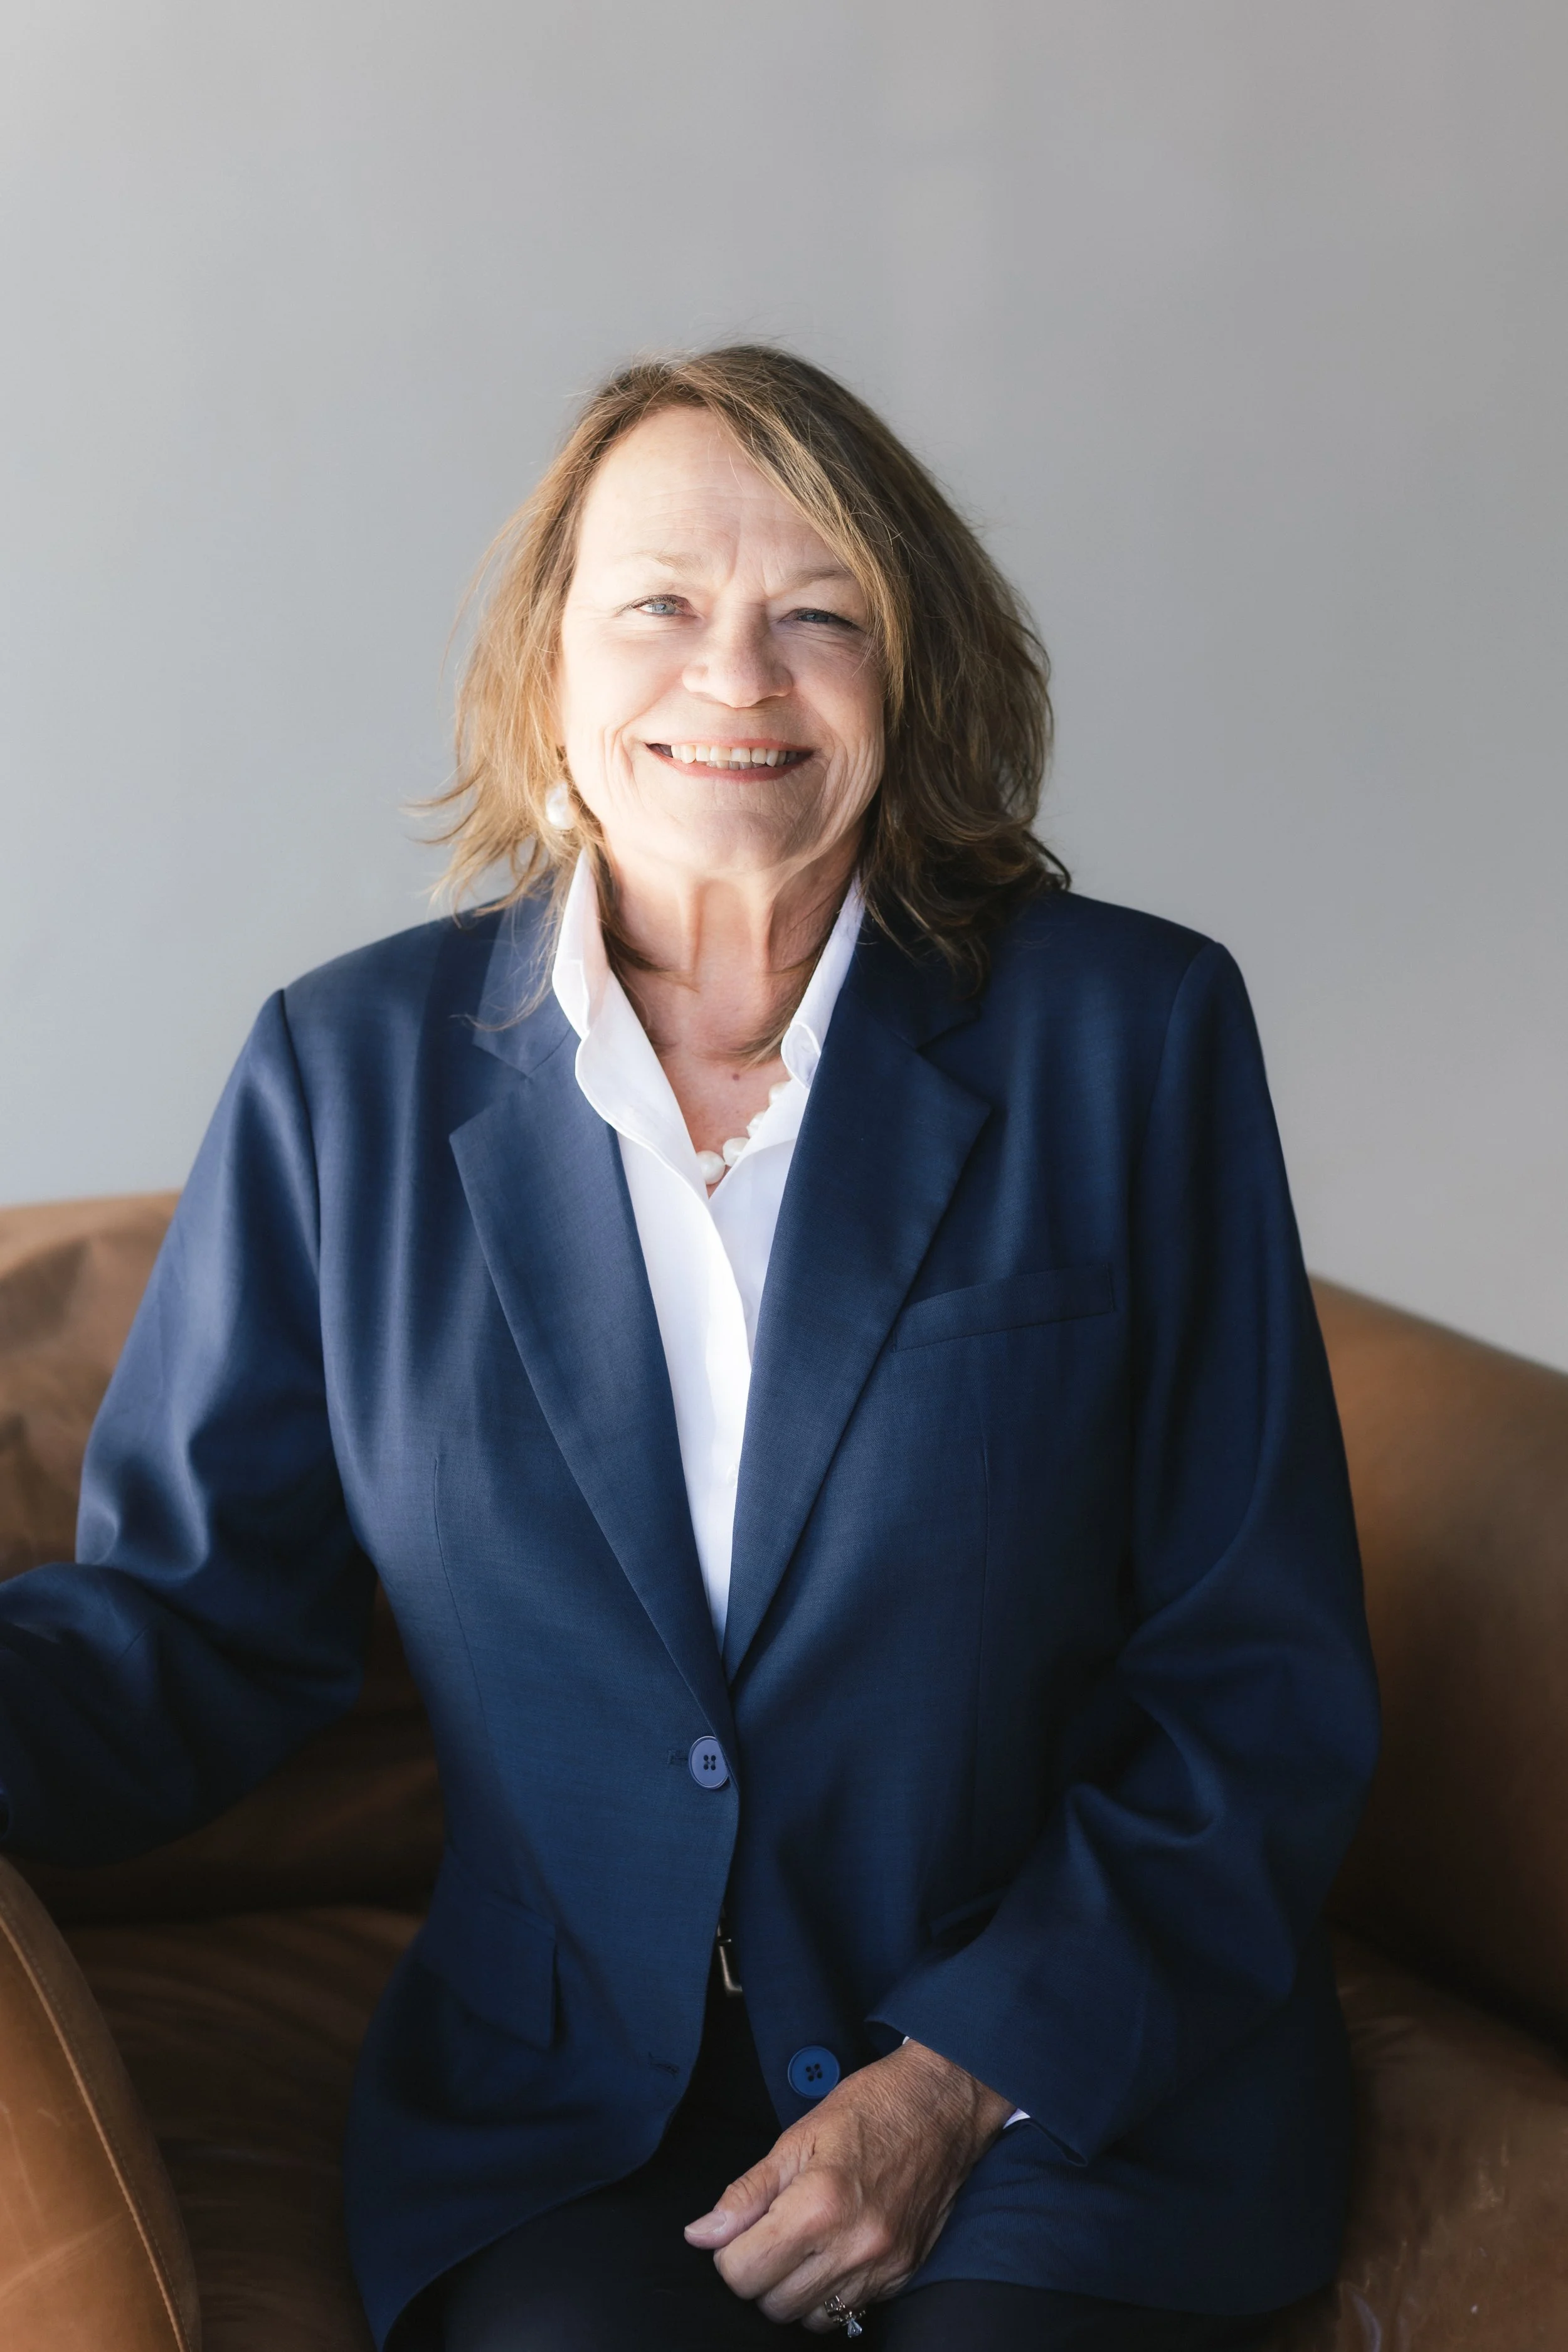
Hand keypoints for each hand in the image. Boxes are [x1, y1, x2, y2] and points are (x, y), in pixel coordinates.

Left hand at [684, 2038, 1013, 2330]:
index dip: (727, 2253)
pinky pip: (850, 2313)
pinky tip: (832, 2254)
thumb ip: (746, 2192)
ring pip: (809, 2318)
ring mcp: (882, 2267)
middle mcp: (853, 2246)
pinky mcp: (902, 2276)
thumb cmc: (870, 2108)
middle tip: (768, 2234)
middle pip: (771, 2305)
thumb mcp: (797, 2136)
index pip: (742, 2272)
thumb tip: (702, 2234)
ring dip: (793, 2290)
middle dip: (758, 2274)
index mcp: (819, 2204)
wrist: (943, 2105)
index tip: (737, 2231)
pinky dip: (830, 2294)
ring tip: (801, 2245)